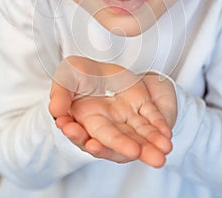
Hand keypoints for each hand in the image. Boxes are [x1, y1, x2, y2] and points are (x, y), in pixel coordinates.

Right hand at [49, 57, 176, 166]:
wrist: (103, 66)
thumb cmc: (81, 74)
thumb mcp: (67, 77)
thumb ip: (60, 93)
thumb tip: (56, 110)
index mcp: (86, 119)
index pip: (85, 134)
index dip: (86, 139)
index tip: (90, 143)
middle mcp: (108, 124)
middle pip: (115, 140)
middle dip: (123, 146)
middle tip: (133, 151)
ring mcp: (126, 117)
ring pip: (138, 135)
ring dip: (149, 145)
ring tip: (159, 156)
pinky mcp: (142, 106)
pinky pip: (152, 118)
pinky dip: (158, 127)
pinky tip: (165, 137)